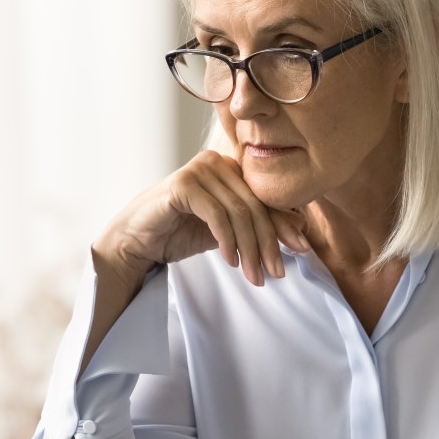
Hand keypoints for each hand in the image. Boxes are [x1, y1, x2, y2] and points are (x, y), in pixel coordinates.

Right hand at [96, 150, 308, 288]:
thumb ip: (256, 226)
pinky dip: (227, 241)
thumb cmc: (180, 233)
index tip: (301, 252)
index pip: (264, 198)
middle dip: (268, 243)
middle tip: (275, 273)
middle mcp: (216, 162)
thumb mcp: (227, 232)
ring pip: (239, 212)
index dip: (284, 225)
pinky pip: (217, 215)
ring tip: (254, 275)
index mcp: (229, 168)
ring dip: (250, 249)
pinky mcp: (183, 184)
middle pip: (255, 206)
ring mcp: (199, 169)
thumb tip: (301, 228)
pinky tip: (230, 261)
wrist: (137, 241)